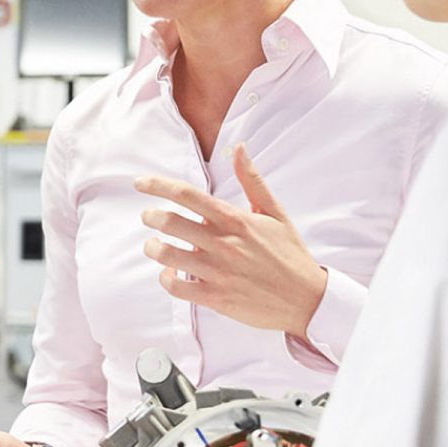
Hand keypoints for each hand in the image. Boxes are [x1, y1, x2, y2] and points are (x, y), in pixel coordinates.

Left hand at [136, 142, 327, 334]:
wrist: (307, 298)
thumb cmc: (290, 253)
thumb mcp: (275, 212)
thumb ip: (252, 180)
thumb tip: (239, 147)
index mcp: (234, 220)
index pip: (187, 195)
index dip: (158, 185)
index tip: (140, 182)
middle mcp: (223, 243)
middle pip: (170, 222)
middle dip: (150, 216)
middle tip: (147, 216)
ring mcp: (218, 272)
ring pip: (167, 255)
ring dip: (153, 247)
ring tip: (153, 245)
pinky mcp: (216, 298)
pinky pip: (177, 287)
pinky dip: (166, 278)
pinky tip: (170, 273)